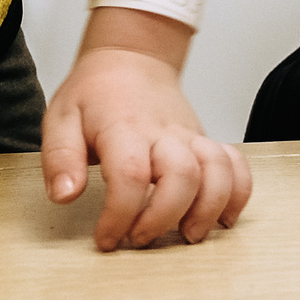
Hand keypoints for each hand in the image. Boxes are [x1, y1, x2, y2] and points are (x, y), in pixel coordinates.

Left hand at [41, 42, 251, 250]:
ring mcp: (190, 137)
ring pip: (218, 171)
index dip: (120, 215)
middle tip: (140, 240)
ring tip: (189, 235)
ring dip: (209, 209)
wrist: (132, 59)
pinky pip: (236, 164)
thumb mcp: (61, 119)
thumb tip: (64, 195)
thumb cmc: (95, 94)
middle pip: (182, 177)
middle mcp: (164, 133)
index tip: (107, 238)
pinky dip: (238, 193)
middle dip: (165, 218)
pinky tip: (224, 218)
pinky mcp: (206, 141)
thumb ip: (61, 159)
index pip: (130, 175)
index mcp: (123, 128)